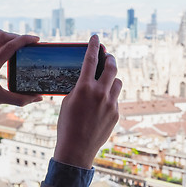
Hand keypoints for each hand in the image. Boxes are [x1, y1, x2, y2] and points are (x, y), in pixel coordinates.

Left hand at [0, 27, 42, 110]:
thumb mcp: (0, 99)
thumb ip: (20, 99)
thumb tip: (38, 97)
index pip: (10, 46)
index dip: (25, 40)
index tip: (36, 40)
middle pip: (3, 37)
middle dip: (19, 37)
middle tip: (29, 42)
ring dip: (7, 35)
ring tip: (16, 40)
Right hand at [54, 35, 121, 168]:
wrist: (76, 149)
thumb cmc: (67, 125)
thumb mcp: (68, 101)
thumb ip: (79, 88)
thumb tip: (88, 81)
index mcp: (84, 88)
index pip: (90, 60)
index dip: (94, 46)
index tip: (96, 37)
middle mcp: (100, 93)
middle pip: (112, 67)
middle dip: (110, 58)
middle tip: (108, 57)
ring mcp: (110, 104)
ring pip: (118, 82)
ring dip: (112, 79)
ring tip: (105, 83)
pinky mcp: (116, 114)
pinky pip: (116, 99)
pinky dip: (110, 97)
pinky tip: (101, 105)